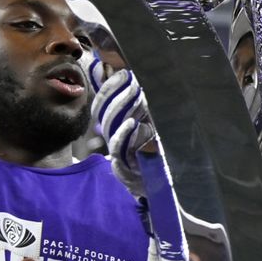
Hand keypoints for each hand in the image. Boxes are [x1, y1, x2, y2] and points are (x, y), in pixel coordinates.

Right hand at [92, 67, 153, 197]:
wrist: (159, 188)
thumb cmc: (153, 155)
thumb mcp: (148, 127)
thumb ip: (140, 108)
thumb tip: (137, 80)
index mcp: (115, 128)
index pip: (102, 103)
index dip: (107, 87)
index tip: (121, 72)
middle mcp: (112, 138)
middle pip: (103, 112)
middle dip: (115, 92)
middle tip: (130, 78)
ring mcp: (116, 153)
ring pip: (110, 126)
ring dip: (123, 107)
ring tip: (135, 92)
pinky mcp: (122, 169)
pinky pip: (118, 149)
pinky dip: (124, 134)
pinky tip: (132, 122)